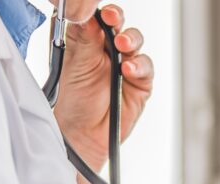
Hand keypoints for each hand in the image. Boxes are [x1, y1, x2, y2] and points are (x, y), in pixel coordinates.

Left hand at [53, 5, 151, 171]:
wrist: (82, 134)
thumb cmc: (73, 101)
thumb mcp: (74, 65)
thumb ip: (84, 38)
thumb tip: (88, 14)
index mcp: (88, 41)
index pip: (97, 18)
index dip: (101, 12)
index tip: (100, 11)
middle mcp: (108, 50)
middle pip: (119, 25)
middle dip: (118, 20)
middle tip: (113, 19)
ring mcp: (126, 65)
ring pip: (135, 42)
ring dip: (131, 40)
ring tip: (122, 45)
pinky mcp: (140, 83)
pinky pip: (146, 67)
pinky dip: (139, 65)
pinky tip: (128, 69)